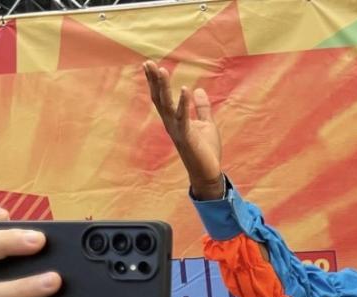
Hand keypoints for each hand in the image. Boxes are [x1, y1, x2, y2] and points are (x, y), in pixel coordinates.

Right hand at [144, 60, 225, 199]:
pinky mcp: (187, 137)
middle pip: (159, 98)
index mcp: (174, 120)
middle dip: (154, 81)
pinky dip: (184, 103)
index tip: (150, 65)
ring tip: (162, 70)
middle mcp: (171, 124)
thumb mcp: (206, 125)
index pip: (161, 97)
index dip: (155, 81)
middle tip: (148, 62)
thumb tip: (199, 89)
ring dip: (164, 87)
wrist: (208, 173)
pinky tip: (185, 89)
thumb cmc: (206, 151)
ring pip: (167, 105)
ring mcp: (177, 131)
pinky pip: (184, 118)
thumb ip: (202, 108)